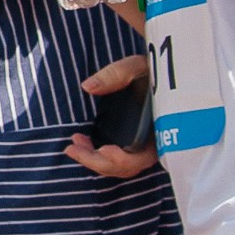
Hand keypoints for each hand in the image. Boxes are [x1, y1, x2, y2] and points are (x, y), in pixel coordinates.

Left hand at [65, 55, 157, 178]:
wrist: (162, 73)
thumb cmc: (152, 70)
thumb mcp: (136, 67)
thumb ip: (115, 75)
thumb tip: (88, 86)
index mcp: (162, 128)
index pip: (143, 157)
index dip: (123, 160)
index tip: (103, 149)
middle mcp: (157, 144)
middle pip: (128, 167)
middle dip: (98, 162)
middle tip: (72, 147)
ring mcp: (146, 147)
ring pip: (122, 167)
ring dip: (95, 160)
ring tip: (73, 145)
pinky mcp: (136, 145)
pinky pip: (119, 160)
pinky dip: (100, 157)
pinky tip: (83, 143)